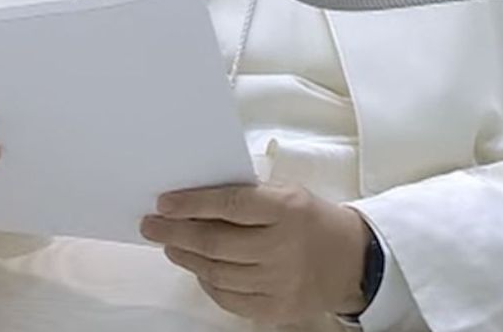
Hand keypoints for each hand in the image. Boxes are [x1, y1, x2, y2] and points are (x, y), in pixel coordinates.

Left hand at [141, 184, 371, 323]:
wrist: (350, 260)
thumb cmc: (310, 220)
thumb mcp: (286, 194)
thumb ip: (246, 197)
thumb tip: (194, 202)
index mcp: (287, 209)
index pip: (230, 205)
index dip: (192, 204)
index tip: (164, 203)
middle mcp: (282, 247)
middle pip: (215, 242)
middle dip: (175, 233)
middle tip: (152, 225)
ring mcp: (278, 282)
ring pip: (216, 272)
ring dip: (186, 257)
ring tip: (171, 245)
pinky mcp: (275, 309)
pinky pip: (228, 298)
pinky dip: (207, 282)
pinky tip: (199, 268)